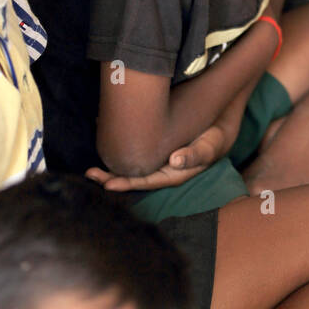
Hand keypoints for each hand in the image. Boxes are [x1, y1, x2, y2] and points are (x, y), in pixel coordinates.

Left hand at [85, 121, 234, 192]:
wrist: (218, 124)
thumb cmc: (214, 138)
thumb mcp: (209, 146)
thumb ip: (195, 155)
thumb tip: (175, 161)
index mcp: (172, 174)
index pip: (145, 182)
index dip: (126, 183)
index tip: (108, 185)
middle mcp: (160, 168)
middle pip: (132, 177)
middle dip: (110, 177)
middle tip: (90, 174)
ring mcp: (156, 158)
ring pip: (129, 165)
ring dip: (110, 165)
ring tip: (90, 167)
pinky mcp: (153, 146)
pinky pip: (132, 150)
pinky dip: (118, 147)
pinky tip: (103, 139)